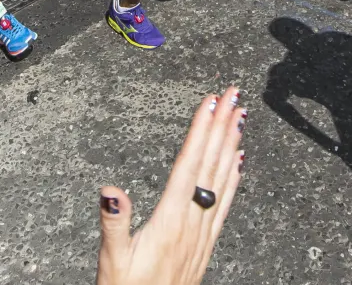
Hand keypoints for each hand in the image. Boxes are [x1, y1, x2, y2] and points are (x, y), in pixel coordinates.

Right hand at [96, 88, 244, 284]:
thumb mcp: (112, 258)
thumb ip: (114, 223)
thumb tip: (110, 190)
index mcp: (170, 218)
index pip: (190, 163)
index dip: (201, 130)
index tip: (210, 102)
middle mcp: (192, 220)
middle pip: (211, 162)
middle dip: (222, 124)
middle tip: (233, 93)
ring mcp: (203, 231)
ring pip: (223, 178)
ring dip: (232, 143)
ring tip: (240, 116)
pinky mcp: (207, 242)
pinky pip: (226, 202)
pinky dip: (234, 177)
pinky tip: (240, 161)